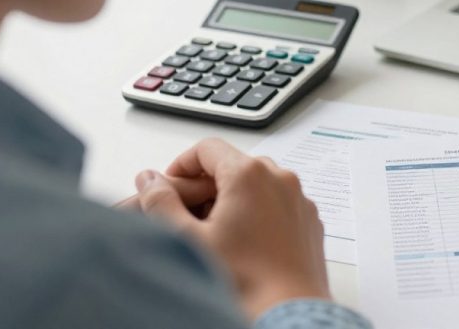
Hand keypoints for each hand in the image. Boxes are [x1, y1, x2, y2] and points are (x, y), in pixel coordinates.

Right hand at [132, 138, 328, 318]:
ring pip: (259, 184)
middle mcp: (281, 178)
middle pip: (234, 165)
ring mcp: (299, 198)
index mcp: (250, 174)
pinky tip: (246, 243)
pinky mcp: (309, 219)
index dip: (182, 165)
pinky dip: (260, 212)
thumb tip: (149, 180)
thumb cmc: (245, 279)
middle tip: (189, 214)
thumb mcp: (189, 239)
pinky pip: (279, 202)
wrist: (289, 310)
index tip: (170, 187)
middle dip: (208, 185)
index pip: (208, 148)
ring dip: (234, 198)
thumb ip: (161, 203)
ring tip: (217, 233)